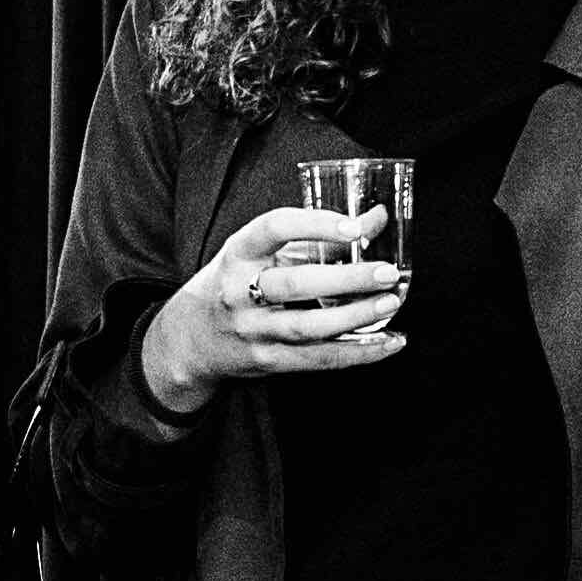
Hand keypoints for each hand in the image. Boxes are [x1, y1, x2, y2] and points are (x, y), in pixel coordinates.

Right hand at [135, 203, 408, 413]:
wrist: (190, 339)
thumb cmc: (236, 282)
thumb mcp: (263, 252)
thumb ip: (318, 236)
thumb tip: (377, 219)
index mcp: (238, 253)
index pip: (275, 228)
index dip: (316, 225)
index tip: (355, 227)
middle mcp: (239, 291)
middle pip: (296, 284)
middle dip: (346, 279)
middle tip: (388, 272)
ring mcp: (252, 330)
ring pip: (308, 326)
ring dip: (355, 317)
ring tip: (391, 302)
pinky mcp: (267, 361)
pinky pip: (317, 359)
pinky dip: (358, 353)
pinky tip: (390, 342)